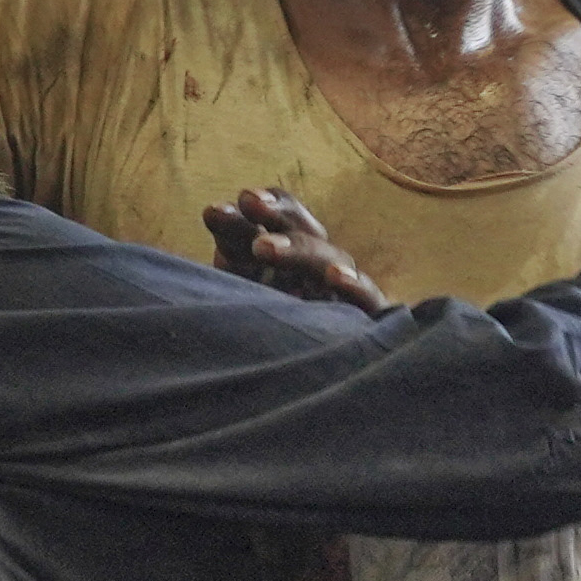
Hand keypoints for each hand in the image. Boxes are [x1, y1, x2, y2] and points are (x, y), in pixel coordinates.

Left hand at [204, 188, 392, 310]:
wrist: (305, 378)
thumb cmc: (267, 325)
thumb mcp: (242, 282)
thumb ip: (233, 249)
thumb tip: (212, 211)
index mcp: (288, 249)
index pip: (282, 212)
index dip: (261, 203)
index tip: (217, 210)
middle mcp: (318, 263)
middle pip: (305, 227)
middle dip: (277, 212)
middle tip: (248, 203)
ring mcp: (342, 289)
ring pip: (332, 259)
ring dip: (298, 249)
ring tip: (263, 248)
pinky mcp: (365, 316)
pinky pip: (367, 298)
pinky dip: (354, 285)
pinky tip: (335, 277)